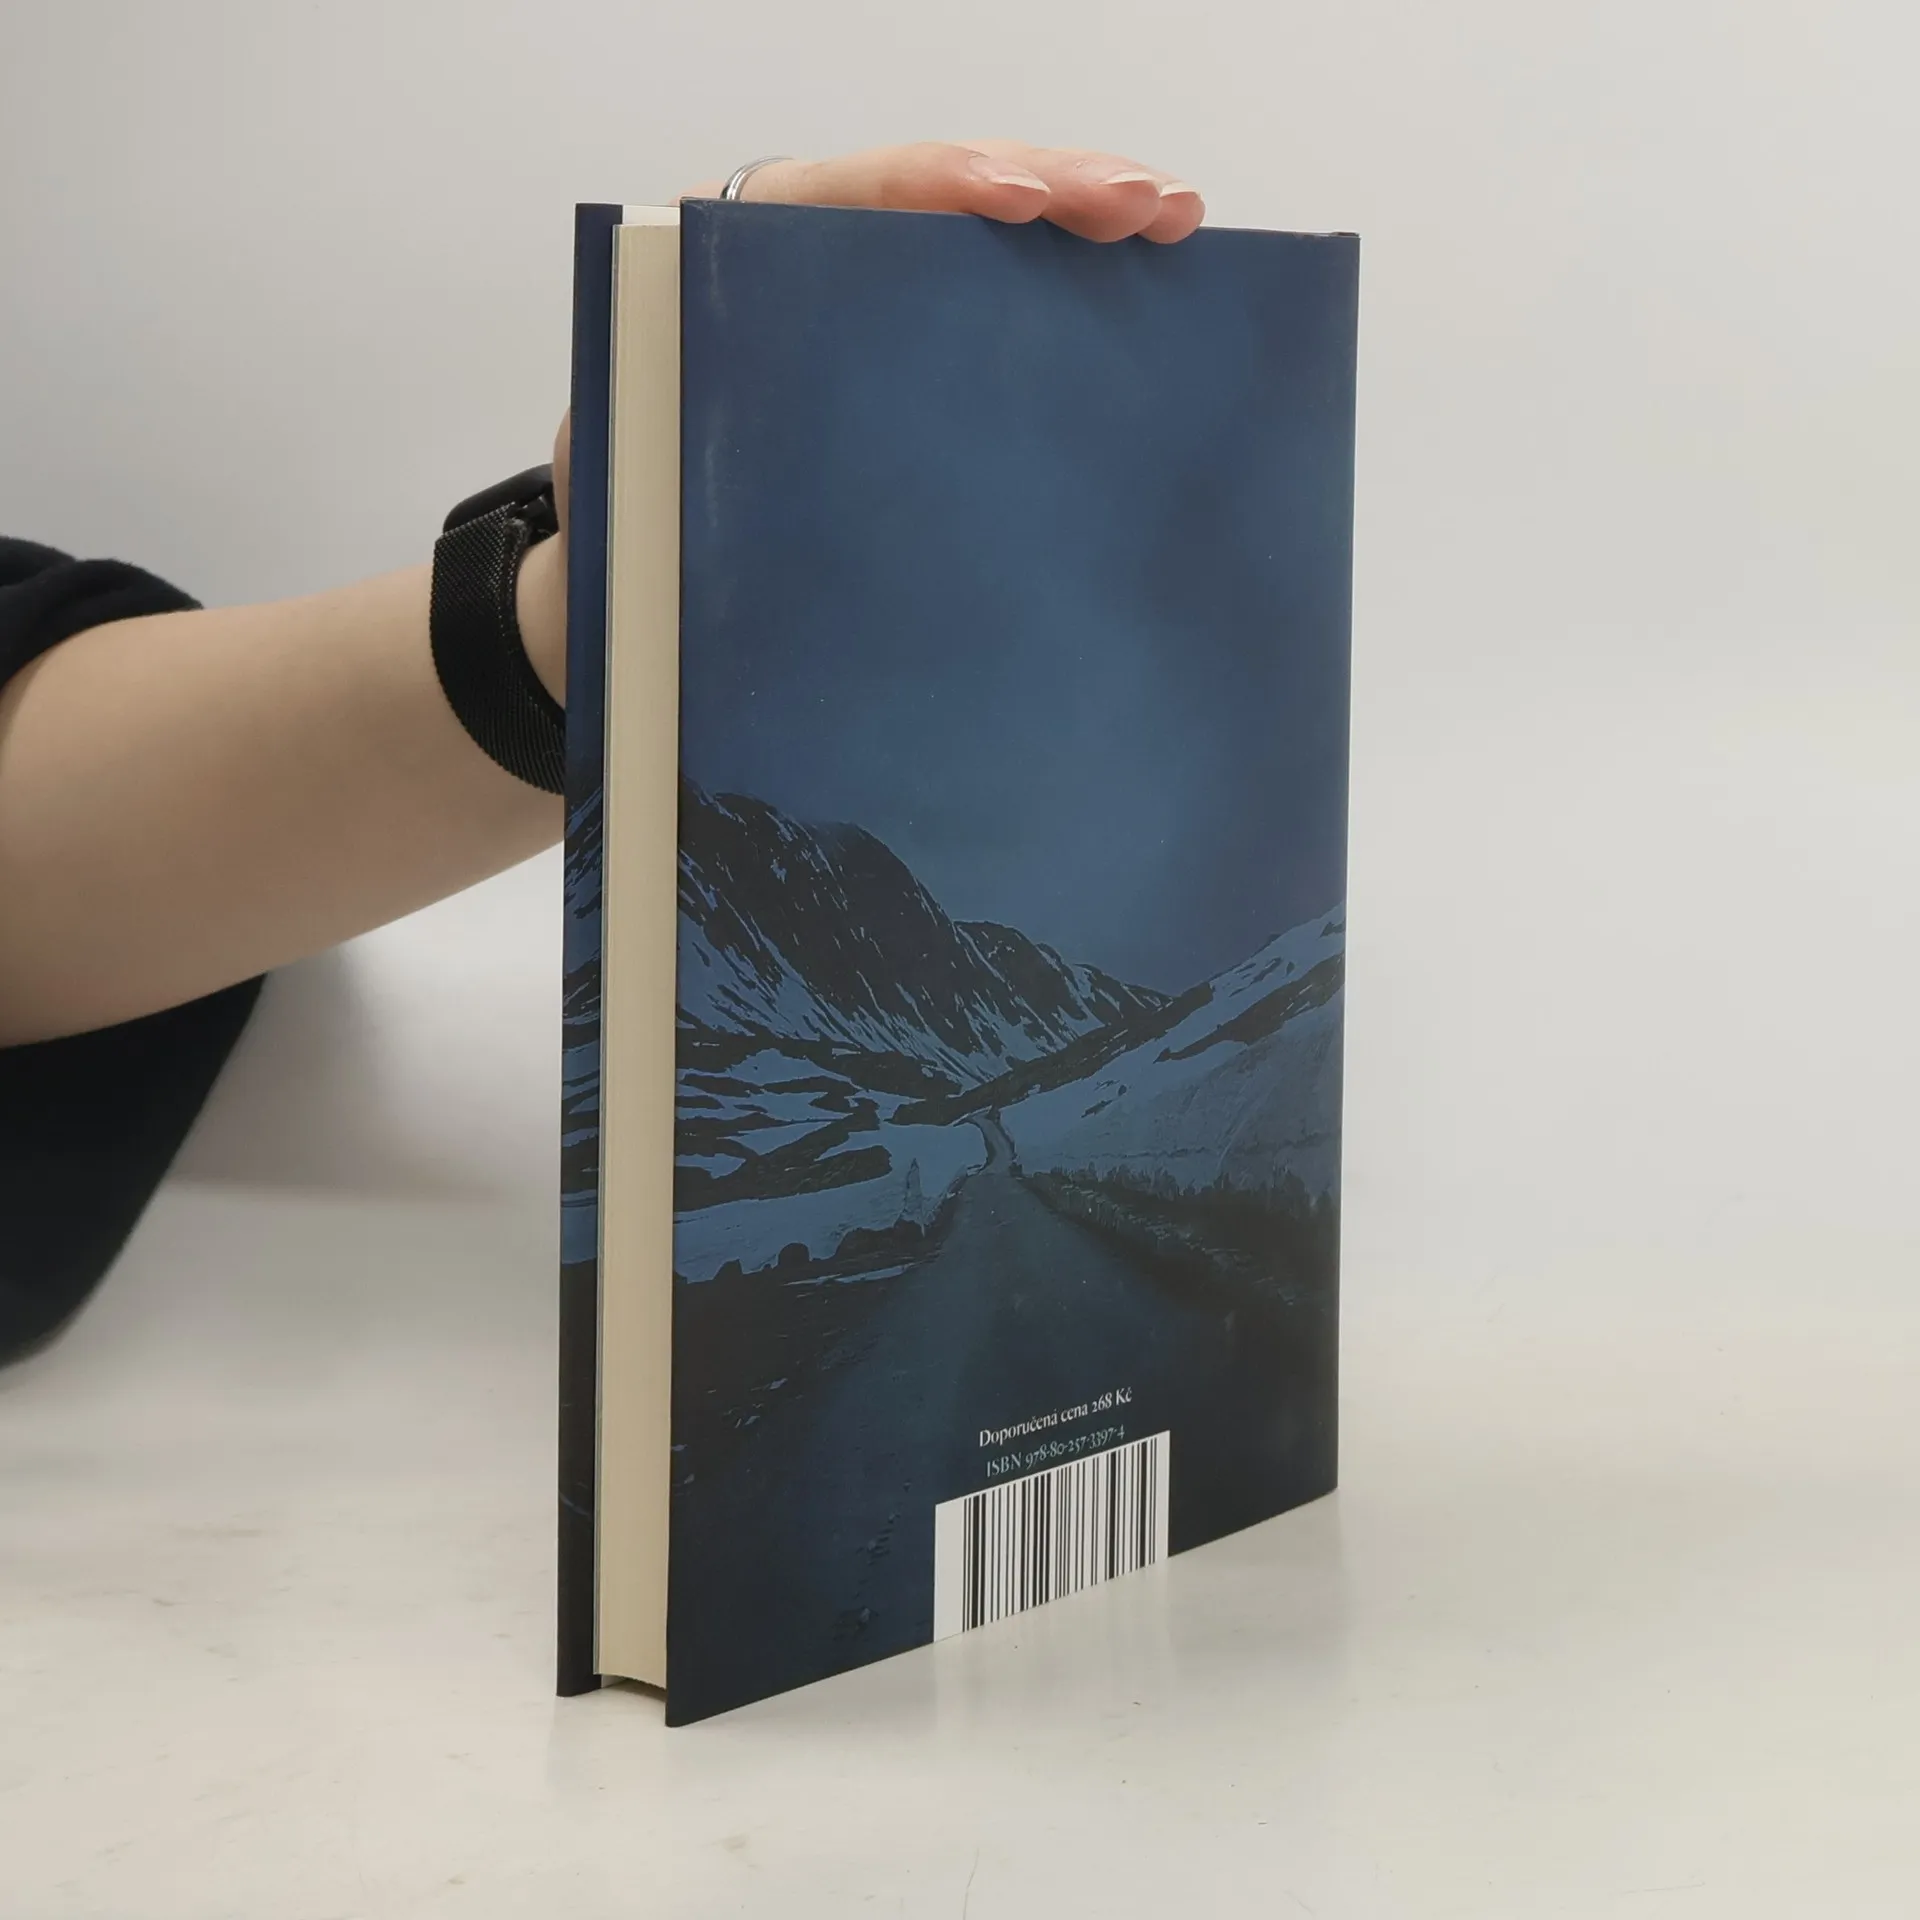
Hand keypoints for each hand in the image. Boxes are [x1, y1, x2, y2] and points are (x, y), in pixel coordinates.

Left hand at [527, 140, 1204, 701]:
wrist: (620, 569)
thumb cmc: (627, 529)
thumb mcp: (648, 489)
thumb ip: (700, 458)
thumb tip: (794, 503)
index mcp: (715, 257)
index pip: (839, 194)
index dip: (934, 185)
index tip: (1014, 202)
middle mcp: (793, 249)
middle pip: (933, 184)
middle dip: (1049, 183)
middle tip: (1147, 205)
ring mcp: (857, 290)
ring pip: (977, 224)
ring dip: (1080, 213)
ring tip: (1174, 218)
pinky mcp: (899, 338)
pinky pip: (984, 286)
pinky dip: (1064, 275)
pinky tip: (1145, 269)